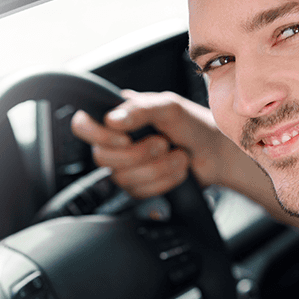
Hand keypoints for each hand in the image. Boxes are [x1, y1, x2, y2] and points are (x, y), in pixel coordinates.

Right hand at [70, 90, 237, 198]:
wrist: (215, 152)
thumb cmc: (193, 124)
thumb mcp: (169, 107)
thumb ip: (140, 109)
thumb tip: (111, 120)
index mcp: (119, 116)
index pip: (83, 125)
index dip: (98, 136)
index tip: (124, 138)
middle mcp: (117, 141)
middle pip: (102, 157)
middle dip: (138, 154)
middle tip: (163, 143)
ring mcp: (127, 165)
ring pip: (122, 178)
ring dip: (157, 168)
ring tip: (177, 156)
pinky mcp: (139, 186)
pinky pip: (138, 192)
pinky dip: (163, 182)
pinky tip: (177, 170)